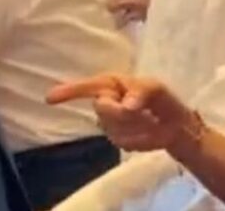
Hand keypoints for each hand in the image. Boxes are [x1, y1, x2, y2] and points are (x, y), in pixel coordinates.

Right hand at [47, 75, 198, 152]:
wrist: (175, 124)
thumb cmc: (162, 100)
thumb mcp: (156, 90)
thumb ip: (142, 93)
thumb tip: (126, 105)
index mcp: (112, 84)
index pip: (88, 86)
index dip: (69, 91)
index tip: (50, 98)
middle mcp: (106, 101)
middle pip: (102, 109)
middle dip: (122, 112)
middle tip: (144, 111)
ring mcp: (109, 123)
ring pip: (112, 127)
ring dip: (135, 126)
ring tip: (149, 120)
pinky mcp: (117, 139)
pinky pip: (122, 141)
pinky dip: (138, 138)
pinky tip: (147, 133)